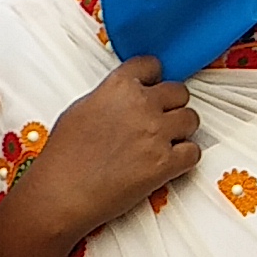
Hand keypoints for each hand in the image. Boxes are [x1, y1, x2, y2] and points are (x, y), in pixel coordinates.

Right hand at [8, 59, 201, 242]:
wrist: (62, 192)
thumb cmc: (64, 156)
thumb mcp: (82, 108)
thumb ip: (110, 96)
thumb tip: (126, 98)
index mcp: (119, 86)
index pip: (152, 64)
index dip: (154, 78)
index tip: (152, 87)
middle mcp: (142, 105)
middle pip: (179, 92)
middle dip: (171, 105)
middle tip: (159, 120)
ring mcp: (156, 134)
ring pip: (191, 120)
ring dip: (181, 130)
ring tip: (163, 143)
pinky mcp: (165, 163)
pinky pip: (194, 152)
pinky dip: (185, 157)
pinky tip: (169, 162)